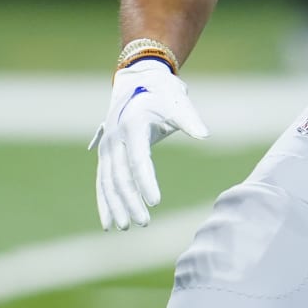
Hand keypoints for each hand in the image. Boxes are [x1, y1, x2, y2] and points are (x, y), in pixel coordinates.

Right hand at [88, 59, 207, 229]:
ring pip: (107, 182)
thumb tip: (205, 135)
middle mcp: (115, 138)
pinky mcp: (106, 154)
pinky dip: (104, 202)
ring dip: (115, 205)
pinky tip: (108, 223)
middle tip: (144, 222)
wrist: (139, 80)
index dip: (146, 182)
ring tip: (125, 228)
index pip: (139, 160)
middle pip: (120, 175)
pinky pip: (102, 181)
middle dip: (130, 201)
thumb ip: (189, 119)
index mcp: (132, 126)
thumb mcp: (177, 102)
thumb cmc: (163, 93)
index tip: (155, 203)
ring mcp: (107, 147)